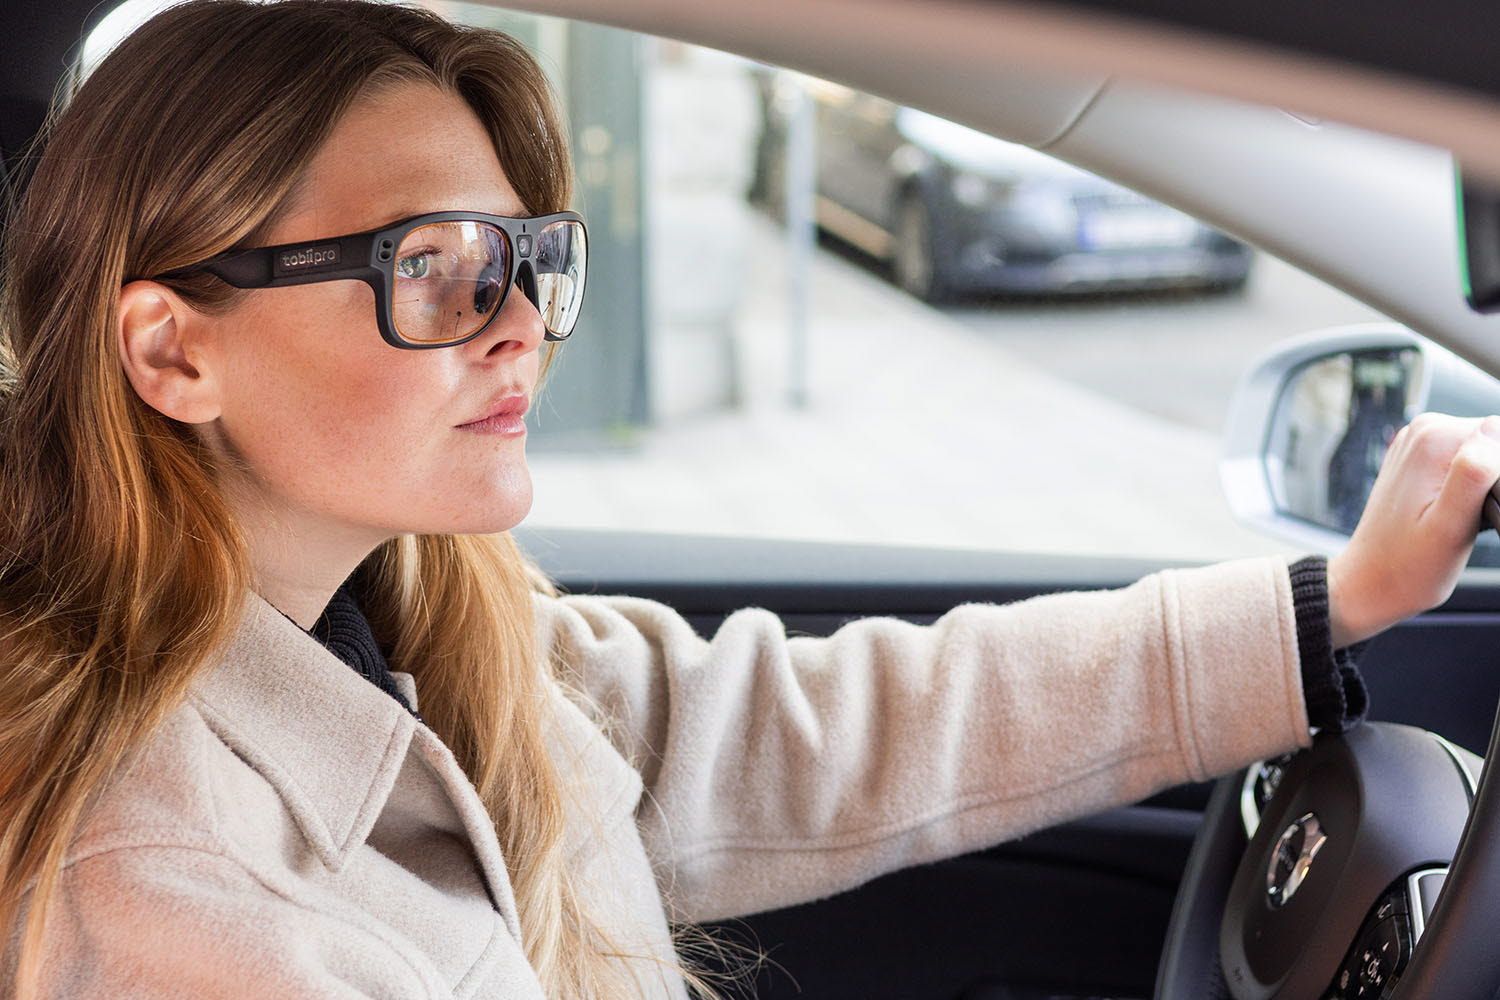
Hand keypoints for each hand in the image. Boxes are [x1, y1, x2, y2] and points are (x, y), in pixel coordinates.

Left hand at [1328, 412, 1499, 647]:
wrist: (1370, 581)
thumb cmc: (1409, 566)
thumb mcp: (1450, 526)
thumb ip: (1474, 473)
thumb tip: (1494, 429)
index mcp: (1434, 438)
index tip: (1484, 509)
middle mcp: (1423, 431)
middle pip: (1494, 440)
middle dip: (1495, 480)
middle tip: (1472, 518)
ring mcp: (1418, 444)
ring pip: (1483, 451)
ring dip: (1486, 484)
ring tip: (1464, 517)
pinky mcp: (1419, 460)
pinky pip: (1463, 461)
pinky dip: (1470, 485)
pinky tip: (1457, 511)